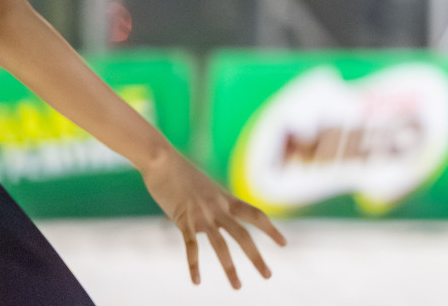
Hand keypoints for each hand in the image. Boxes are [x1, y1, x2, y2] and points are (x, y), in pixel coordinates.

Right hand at [141, 149, 285, 288]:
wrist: (163, 160)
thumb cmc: (182, 172)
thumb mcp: (206, 187)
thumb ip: (213, 203)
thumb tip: (214, 217)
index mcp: (227, 199)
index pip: (256, 215)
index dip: (271, 230)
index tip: (284, 244)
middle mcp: (219, 208)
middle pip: (244, 236)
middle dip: (257, 257)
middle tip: (268, 275)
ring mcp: (202, 215)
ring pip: (221, 246)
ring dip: (230, 268)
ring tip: (238, 286)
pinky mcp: (183, 220)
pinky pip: (191, 247)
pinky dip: (194, 265)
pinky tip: (197, 281)